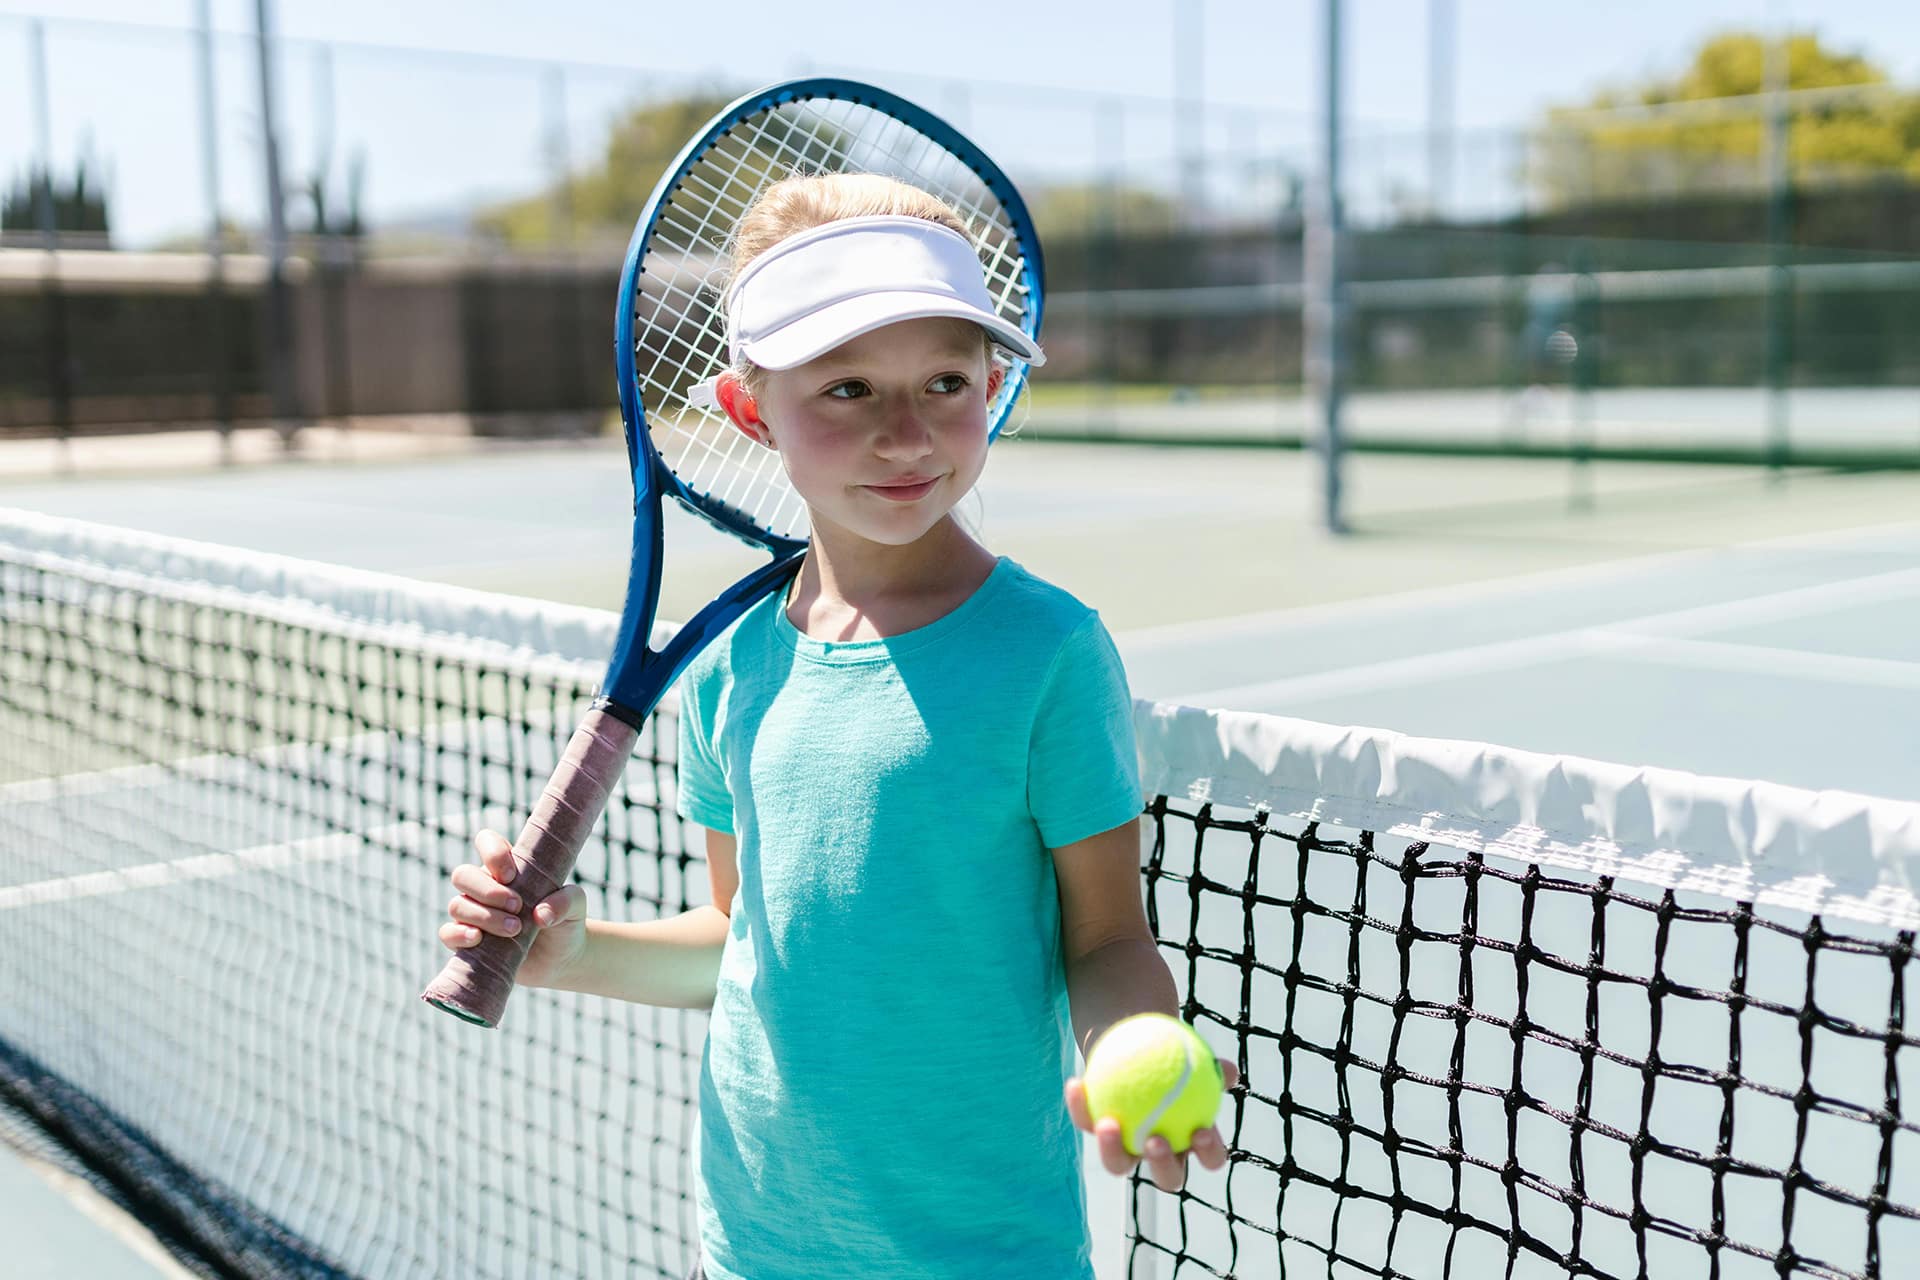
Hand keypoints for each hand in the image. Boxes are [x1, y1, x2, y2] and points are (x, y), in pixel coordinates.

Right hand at [438, 828, 587, 989]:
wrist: (561, 958)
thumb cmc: (566, 922)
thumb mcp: (575, 906)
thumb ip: (565, 901)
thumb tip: (541, 915)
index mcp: (508, 868)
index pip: (486, 842)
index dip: (492, 852)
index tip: (510, 875)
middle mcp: (485, 887)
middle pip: (462, 874)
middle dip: (487, 890)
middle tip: (518, 906)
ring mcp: (474, 914)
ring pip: (457, 905)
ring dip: (484, 917)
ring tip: (515, 929)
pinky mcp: (468, 941)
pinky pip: (447, 933)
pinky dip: (459, 935)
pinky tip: (478, 939)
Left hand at [1065, 1059, 1238, 1192]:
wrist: (1136, 1046)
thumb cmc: (1173, 1054)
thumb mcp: (1192, 1055)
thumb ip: (1211, 1066)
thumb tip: (1227, 1070)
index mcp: (1192, 1141)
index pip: (1210, 1157)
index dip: (1209, 1153)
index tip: (1201, 1131)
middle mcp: (1160, 1153)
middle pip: (1168, 1177)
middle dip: (1162, 1165)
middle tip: (1154, 1140)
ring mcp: (1127, 1149)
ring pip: (1119, 1164)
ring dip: (1112, 1150)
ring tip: (1108, 1124)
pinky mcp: (1096, 1133)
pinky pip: (1086, 1122)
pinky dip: (1080, 1106)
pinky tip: (1076, 1084)